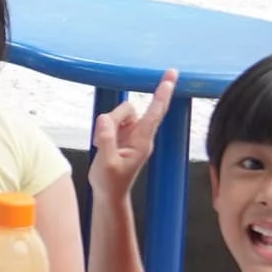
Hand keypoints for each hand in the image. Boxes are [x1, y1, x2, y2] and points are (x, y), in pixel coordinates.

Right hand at [88, 72, 179, 193]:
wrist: (109, 195)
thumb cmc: (110, 183)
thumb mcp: (106, 163)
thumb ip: (106, 139)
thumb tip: (104, 118)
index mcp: (142, 142)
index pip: (155, 112)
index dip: (162, 93)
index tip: (171, 76)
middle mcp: (139, 135)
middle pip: (130, 109)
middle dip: (116, 118)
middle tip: (103, 140)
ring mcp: (130, 134)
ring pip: (118, 113)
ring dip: (106, 126)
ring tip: (101, 146)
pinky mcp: (120, 135)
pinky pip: (110, 121)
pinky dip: (103, 129)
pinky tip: (101, 145)